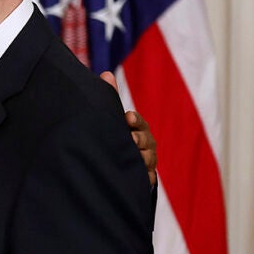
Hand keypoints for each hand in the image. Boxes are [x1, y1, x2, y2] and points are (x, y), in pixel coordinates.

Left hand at [100, 71, 157, 186]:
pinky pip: (147, 179)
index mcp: (137, 128)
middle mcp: (145, 144)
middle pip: (146, 141)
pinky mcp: (144, 178)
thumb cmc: (116, 134)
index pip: (139, 123)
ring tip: (135, 159)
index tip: (128, 117)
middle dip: (139, 140)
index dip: (135, 121)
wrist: (118, 163)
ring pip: (148, 160)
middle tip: (131, 140)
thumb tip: (105, 74)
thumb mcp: (113, 118)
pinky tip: (140, 179)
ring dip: (142, 159)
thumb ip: (110, 96)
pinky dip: (145, 179)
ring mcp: (146, 161)